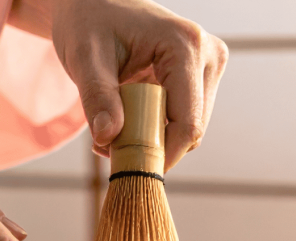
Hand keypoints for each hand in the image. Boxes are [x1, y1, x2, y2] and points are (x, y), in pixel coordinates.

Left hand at [9, 0, 228, 170]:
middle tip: (108, 143)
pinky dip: (157, 129)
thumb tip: (108, 138)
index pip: (187, 123)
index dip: (161, 155)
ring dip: (153, 139)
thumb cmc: (88, 23)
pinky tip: (129, 116)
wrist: (95, 4)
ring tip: (115, 124)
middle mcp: (209, 54)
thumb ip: (97, 97)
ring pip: (190, 129)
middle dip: (152, 146)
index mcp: (185, 45)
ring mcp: (210, 65)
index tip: (126, 170)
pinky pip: (185, 119)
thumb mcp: (84, 58)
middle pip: (191, 129)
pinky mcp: (204, 76)